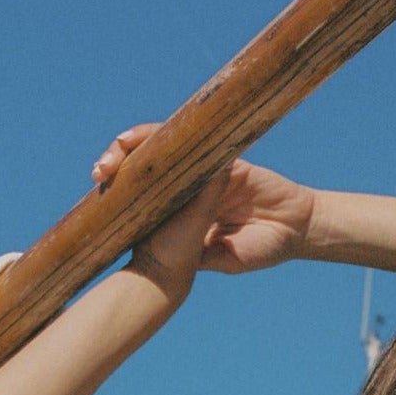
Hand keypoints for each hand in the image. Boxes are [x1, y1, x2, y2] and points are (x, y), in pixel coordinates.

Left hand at [92, 123, 316, 295]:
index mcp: (183, 213)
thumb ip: (205, 252)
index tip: (99, 198)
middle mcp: (189, 190)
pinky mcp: (224, 157)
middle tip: (99, 172)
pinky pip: (195, 141)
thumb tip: (179, 258)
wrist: (296, 233)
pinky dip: (173, 135)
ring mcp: (206, 172)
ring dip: (137, 147)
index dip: (120, 195)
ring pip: (165, 151)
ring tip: (117, 147)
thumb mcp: (226, 259)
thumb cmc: (262, 249)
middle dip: (118, 166)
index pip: (145, 198)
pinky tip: (150, 135)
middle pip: (146, 170)